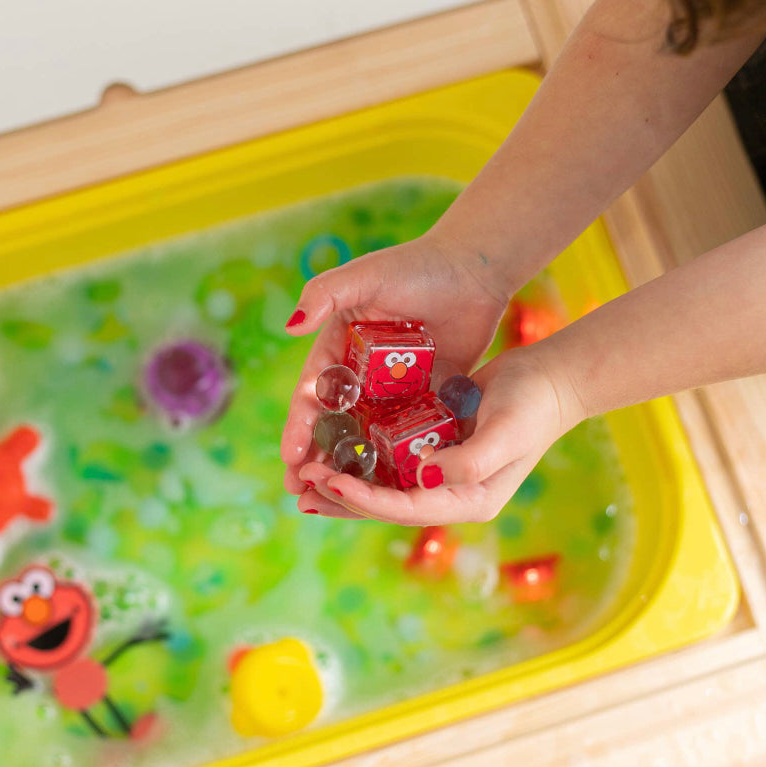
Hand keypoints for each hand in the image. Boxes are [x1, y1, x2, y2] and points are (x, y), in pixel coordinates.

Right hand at [281, 234, 511, 494]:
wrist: (475, 270)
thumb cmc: (416, 266)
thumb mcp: (365, 276)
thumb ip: (325, 294)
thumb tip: (290, 326)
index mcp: (339, 346)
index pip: (312, 393)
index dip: (299, 425)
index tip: (290, 455)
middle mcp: (360, 373)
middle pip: (332, 424)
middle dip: (314, 458)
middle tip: (297, 491)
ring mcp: (391, 390)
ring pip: (365, 436)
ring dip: (348, 468)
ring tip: (334, 500)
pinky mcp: (423, 399)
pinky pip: (404, 434)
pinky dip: (392, 460)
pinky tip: (385, 490)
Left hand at [296, 346, 584, 524]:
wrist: (552, 377)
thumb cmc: (533, 402)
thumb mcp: (506, 431)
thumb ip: (469, 460)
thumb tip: (424, 478)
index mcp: (469, 499)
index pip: (406, 508)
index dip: (364, 498)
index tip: (328, 481)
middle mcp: (452, 494)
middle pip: (387, 506)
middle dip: (342, 498)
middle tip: (299, 487)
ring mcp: (443, 474)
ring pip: (383, 486)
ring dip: (344, 482)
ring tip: (303, 478)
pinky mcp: (435, 449)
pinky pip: (390, 461)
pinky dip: (360, 459)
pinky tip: (331, 450)